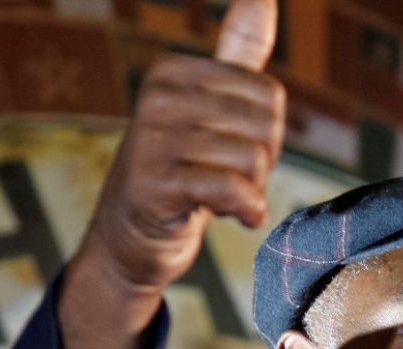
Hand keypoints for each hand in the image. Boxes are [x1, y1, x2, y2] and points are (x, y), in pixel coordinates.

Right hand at [59, 0, 283, 348]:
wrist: (133, 238)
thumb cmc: (181, 171)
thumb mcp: (208, 108)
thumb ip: (237, 56)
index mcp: (172, 72)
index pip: (269, 96)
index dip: (268, 135)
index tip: (235, 152)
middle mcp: (157, 98)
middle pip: (264, 127)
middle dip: (261, 165)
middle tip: (231, 180)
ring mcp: (151, 142)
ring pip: (251, 159)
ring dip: (252, 192)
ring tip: (224, 198)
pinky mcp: (155, 187)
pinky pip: (233, 190)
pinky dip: (248, 211)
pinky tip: (237, 217)